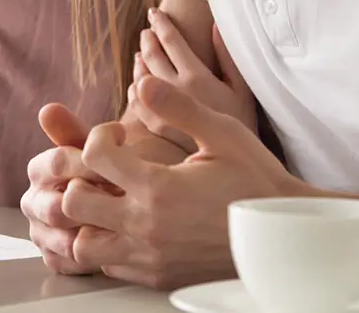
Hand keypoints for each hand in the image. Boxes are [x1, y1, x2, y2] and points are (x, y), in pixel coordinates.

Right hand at [22, 104, 112, 274]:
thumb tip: (47, 109)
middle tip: (128, 199)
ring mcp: (41, 232)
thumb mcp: (99, 148)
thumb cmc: (115, 171)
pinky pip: (66, 262)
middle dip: (95, 203)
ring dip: (94, 231)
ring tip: (126, 223)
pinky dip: (91, 256)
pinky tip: (116, 246)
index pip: (58, 163)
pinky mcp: (54, 258)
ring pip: (61, 238)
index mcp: (40, 169)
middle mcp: (34, 201)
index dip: (93, 162)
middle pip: (55, 206)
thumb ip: (74, 131)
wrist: (130, 200)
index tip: (125, 156)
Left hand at [60, 77, 308, 289]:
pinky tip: (127, 225)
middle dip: (79, 178)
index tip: (118, 137)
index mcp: (158, 188)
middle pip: (73, 202)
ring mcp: (149, 257)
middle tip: (103, 169)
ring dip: (86, 219)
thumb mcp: (223, 134)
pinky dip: (107, 245)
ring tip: (109, 200)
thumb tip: (143, 82)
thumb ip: (178, 108)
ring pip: (82, 244)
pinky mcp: (157, 276)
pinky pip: (109, 266)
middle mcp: (146, 226)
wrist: (285, 235)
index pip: (94, 155)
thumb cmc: (255, 180)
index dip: (99, 137)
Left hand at [138, 12, 256, 135]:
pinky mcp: (157, 130)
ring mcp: (162, 112)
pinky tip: (138, 84)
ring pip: (140, 78)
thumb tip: (214, 27)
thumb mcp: (242, 89)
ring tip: (141, 53)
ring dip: (140, 62)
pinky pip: (136, 105)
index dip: (161, 24)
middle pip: (151, 56)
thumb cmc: (244, 125)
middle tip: (147, 32)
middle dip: (148, 40)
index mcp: (197, 78)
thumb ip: (227, 57)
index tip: (154, 13)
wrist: (236, 168)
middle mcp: (175, 92)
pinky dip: (135, 89)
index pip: (171, 42)